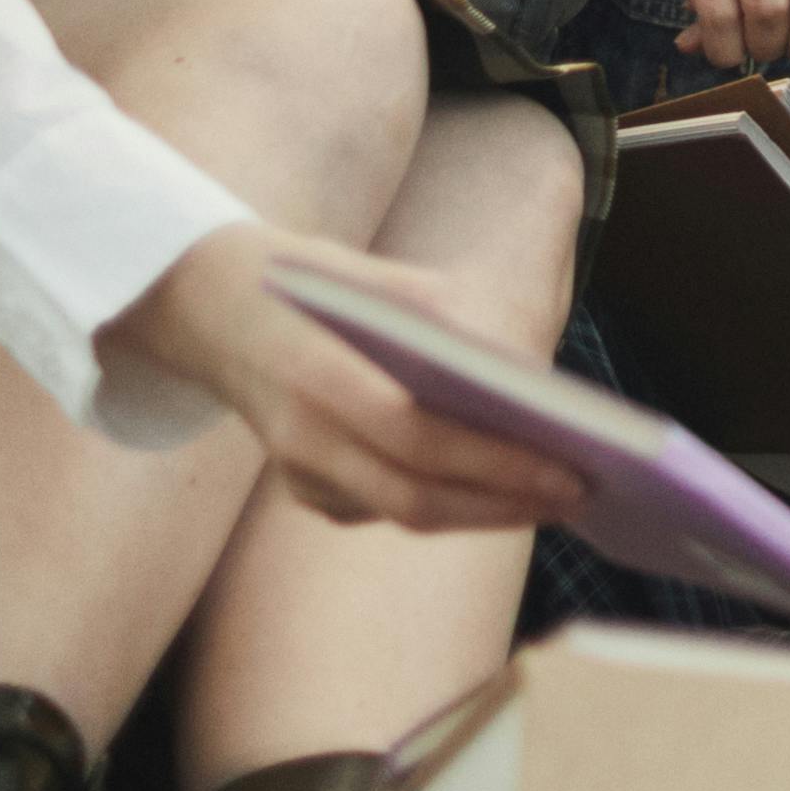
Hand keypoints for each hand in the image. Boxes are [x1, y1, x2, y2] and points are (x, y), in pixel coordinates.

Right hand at [108, 224, 590, 535]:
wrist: (205, 304)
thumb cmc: (312, 280)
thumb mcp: (374, 277)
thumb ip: (442, 319)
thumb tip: (527, 374)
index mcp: (318, 377)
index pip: (419, 438)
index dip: (498, 463)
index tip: (573, 469)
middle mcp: (301, 438)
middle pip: (418, 495)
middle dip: (507, 501)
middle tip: (583, 493)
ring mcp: (296, 472)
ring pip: (405, 513)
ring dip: (487, 512)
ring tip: (559, 496)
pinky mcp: (304, 489)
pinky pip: (386, 509)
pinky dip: (450, 504)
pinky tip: (506, 491)